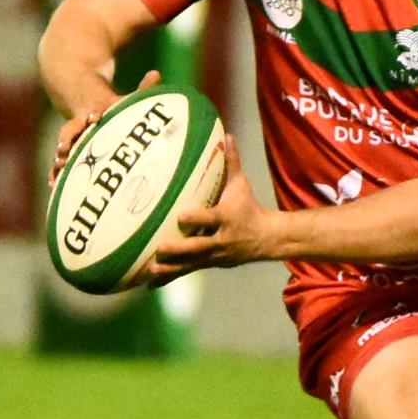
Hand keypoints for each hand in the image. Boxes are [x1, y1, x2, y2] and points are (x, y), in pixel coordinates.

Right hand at [48, 69, 159, 184]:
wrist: (75, 88)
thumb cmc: (108, 100)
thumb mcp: (125, 94)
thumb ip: (142, 88)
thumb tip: (156, 73)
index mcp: (96, 108)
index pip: (95, 108)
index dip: (95, 111)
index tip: (94, 116)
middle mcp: (81, 121)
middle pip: (73, 129)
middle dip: (69, 138)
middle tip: (63, 148)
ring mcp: (73, 134)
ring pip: (65, 146)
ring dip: (62, 158)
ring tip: (57, 170)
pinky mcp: (70, 146)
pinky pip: (63, 159)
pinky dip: (58, 171)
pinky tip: (53, 185)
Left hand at [147, 136, 274, 282]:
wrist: (267, 239)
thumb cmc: (249, 207)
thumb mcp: (242, 185)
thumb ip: (231, 162)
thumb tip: (226, 134)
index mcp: (228, 218)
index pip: (212, 218)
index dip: (197, 218)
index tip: (180, 217)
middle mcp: (222, 240)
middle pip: (199, 246)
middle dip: (180, 249)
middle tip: (160, 249)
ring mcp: (216, 256)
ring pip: (191, 264)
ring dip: (171, 269)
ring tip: (151, 272)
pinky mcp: (210, 264)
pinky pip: (188, 271)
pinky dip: (170, 278)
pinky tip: (150, 284)